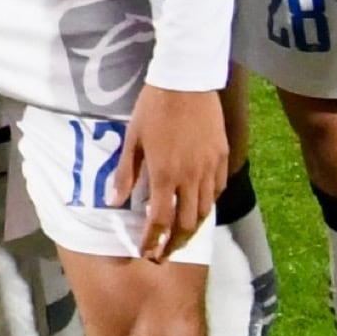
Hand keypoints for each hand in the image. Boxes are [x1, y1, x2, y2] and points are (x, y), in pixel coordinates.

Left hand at [114, 82, 233, 261]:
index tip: (147, 252)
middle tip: (164, 254)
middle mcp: (190, 177)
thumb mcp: (133, 139)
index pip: (160, 220)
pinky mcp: (223, 157)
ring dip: (193, 229)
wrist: (186, 81)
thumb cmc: (153, 108)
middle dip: (175, 244)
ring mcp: (210, 168)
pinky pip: (218, 190)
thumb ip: (126, 173)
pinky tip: (200, 207)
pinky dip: (209, 205)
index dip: (153, 240)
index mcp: (165, 174)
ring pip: (206, 210)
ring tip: (181, 237)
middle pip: (187, 223)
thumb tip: (114, 202)